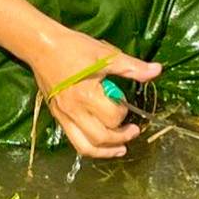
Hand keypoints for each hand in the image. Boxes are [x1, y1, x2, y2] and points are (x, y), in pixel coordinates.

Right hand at [28, 30, 161, 158]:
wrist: (41, 47)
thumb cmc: (74, 48)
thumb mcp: (105, 55)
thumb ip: (132, 67)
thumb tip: (157, 70)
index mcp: (86, 96)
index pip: (113, 118)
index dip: (124, 113)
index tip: (124, 102)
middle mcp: (74, 111)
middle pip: (101, 138)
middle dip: (121, 138)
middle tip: (133, 131)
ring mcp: (63, 117)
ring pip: (85, 147)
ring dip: (105, 151)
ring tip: (120, 149)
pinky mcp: (57, 117)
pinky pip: (74, 141)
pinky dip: (90, 146)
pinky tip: (101, 144)